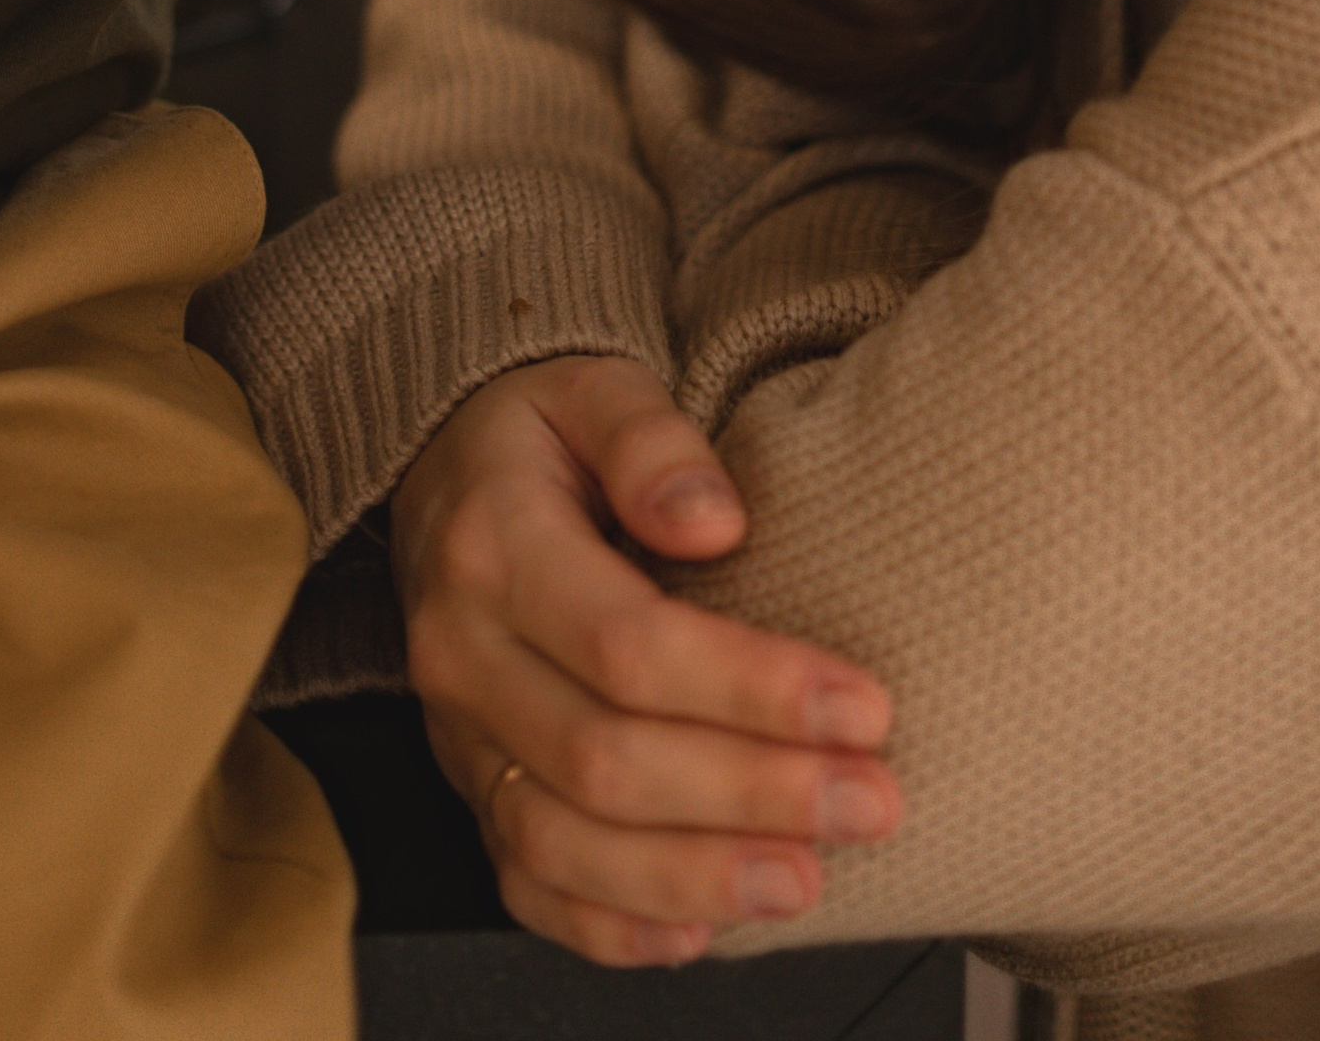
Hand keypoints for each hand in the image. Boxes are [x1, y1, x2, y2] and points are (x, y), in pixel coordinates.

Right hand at [394, 355, 897, 966]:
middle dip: (751, 794)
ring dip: (695, 878)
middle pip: (605, 761)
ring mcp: (461, 738)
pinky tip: (699, 933)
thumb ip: (652, 440)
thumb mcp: (593, 386)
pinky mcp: (476, 790)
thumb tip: (714, 519)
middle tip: (871, 802)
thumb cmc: (540, 433)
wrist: (448, 473)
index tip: (863, 706)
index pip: (627, 645)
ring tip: (807, 878)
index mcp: (494, 547)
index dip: (751, 688)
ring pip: (563, 844)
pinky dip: (612, 926)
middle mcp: (463, 655)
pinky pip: (528, 886)